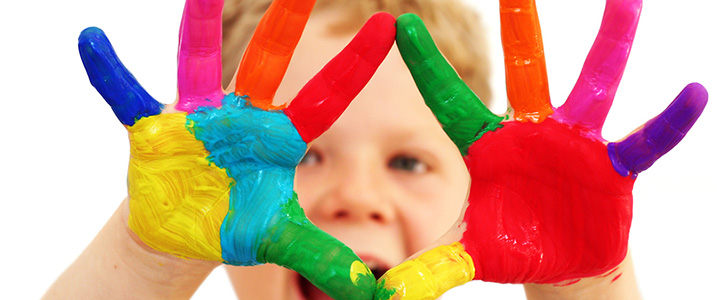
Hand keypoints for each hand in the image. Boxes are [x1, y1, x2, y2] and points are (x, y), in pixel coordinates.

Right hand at [78, 0, 394, 298]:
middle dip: (285, 25)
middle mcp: (242, 116)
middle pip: (267, 63)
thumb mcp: (280, 239)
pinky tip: (92, 41)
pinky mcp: (155, 130)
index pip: (327, 96)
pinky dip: (111, 73)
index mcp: (278, 137)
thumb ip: (321, 256)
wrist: (183, 232)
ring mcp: (198, 118)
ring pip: (197, 63)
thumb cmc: (236, 224)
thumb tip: (369, 289)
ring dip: (198, 29)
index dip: (355, 64)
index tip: (385, 24)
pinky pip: (128, 96)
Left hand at [375, 0, 706, 297]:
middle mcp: (532, 132)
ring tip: (628, 1)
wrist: (562, 259)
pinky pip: (644, 141)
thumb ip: (438, 265)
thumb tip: (393, 295)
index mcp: (489, 146)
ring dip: (611, 45)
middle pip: (526, 73)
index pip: (451, 100)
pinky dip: (668, 123)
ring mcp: (575, 143)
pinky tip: (695, 94)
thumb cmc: (513, 244)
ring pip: (594, 86)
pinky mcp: (612, 166)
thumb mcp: (472, 254)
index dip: (427, 65)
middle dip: (521, 29)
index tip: (398, 24)